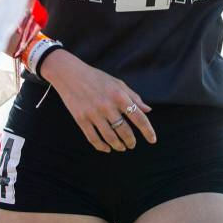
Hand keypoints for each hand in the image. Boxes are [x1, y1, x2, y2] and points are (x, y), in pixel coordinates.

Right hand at [41, 50, 155, 152]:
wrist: (70, 74)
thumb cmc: (97, 78)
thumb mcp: (118, 83)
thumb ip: (134, 97)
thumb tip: (148, 110)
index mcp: (119, 95)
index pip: (138, 117)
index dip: (148, 131)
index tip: (152, 140)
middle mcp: (107, 105)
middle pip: (124, 131)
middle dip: (131, 141)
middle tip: (132, 145)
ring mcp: (93, 113)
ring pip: (110, 137)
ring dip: (118, 145)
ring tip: (122, 147)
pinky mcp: (81, 119)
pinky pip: (93, 138)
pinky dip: (101, 146)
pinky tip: (107, 148)